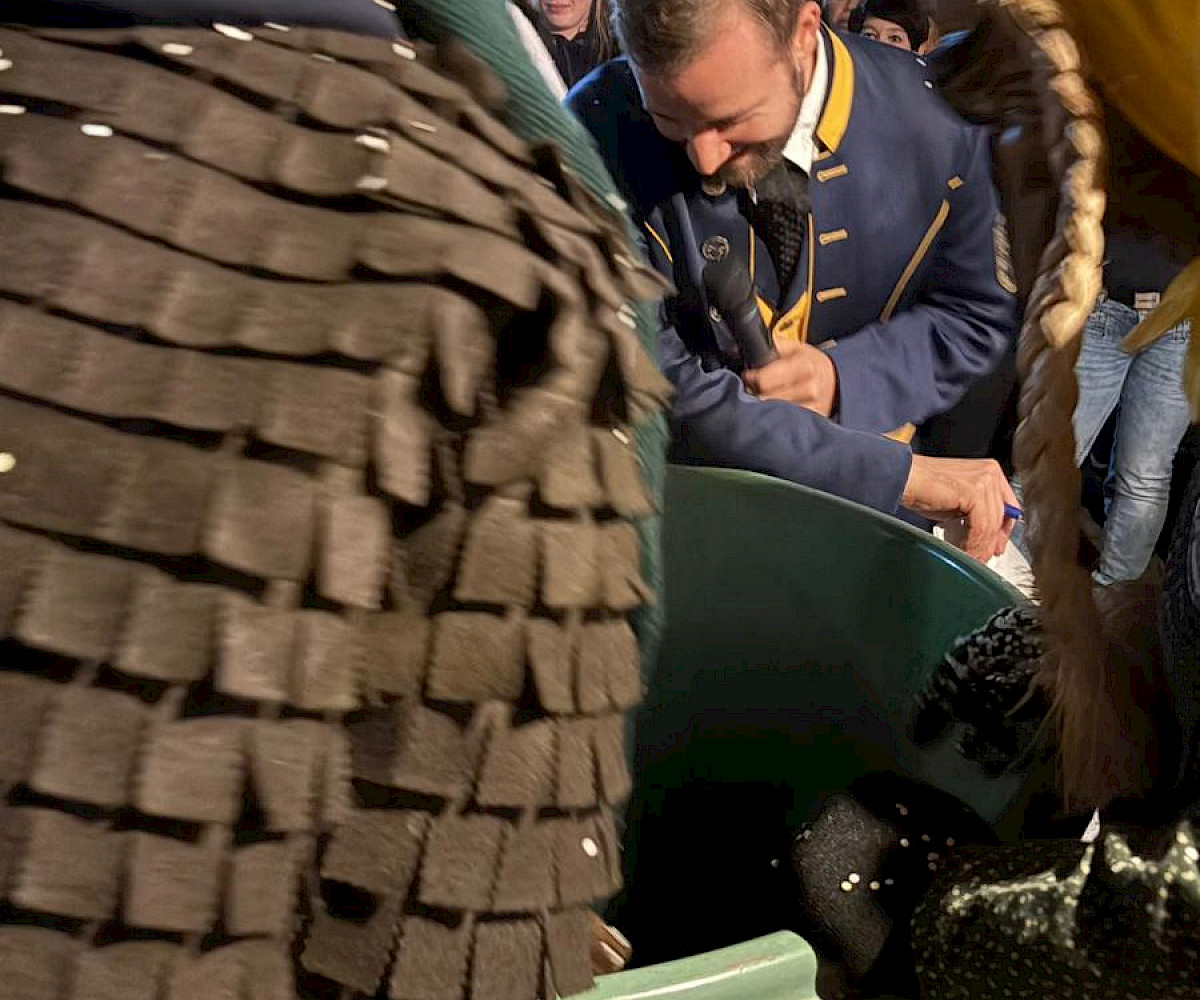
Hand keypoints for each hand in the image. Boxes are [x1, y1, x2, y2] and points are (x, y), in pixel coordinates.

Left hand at [743, 340, 837, 416]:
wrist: (836, 381)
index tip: (748, 376)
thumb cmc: (811, 363)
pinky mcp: (812, 420)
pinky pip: (785, 423)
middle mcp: (809, 388)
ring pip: (774, 413)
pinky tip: (776, 412)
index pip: (764, 380)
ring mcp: (812, 406)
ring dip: (764, 408)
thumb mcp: (795, 348)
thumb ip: (772, 345)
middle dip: (755, 393)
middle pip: (766, 398)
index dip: (751, 378)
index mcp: (803, 366)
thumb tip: (746, 346)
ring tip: (765, 400)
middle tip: (754, 389)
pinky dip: (776, 418)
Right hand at [901, 455, 1018, 561]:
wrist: (905, 479)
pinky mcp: (974, 492)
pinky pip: (981, 526)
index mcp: (989, 471)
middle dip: (992, 541)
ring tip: (972, 558)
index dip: (1002, 530)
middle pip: (1002, 516)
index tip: (996, 546)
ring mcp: (984, 481)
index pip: (1008, 506)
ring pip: (991, 524)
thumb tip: (987, 535)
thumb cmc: (924, 488)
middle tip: (983, 557)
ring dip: (981, 546)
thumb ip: (976, 512)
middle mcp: (990, 472)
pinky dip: (974, 543)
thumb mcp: (959, 501)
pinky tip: (966, 551)